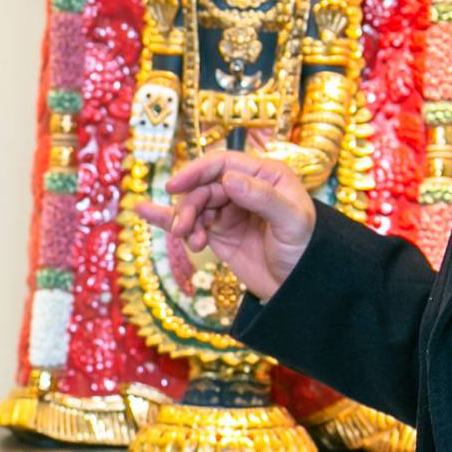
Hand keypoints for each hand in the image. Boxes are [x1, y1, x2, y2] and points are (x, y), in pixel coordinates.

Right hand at [132, 150, 314, 300]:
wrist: (301, 288)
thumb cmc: (306, 249)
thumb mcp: (291, 221)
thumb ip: (262, 198)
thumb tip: (228, 179)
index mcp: (264, 175)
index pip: (223, 163)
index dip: (196, 170)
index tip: (175, 186)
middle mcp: (244, 188)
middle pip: (203, 187)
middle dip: (189, 206)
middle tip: (182, 229)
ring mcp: (230, 211)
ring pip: (195, 205)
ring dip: (185, 221)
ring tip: (191, 242)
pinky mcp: (219, 232)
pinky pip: (191, 221)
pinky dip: (169, 219)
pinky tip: (144, 211)